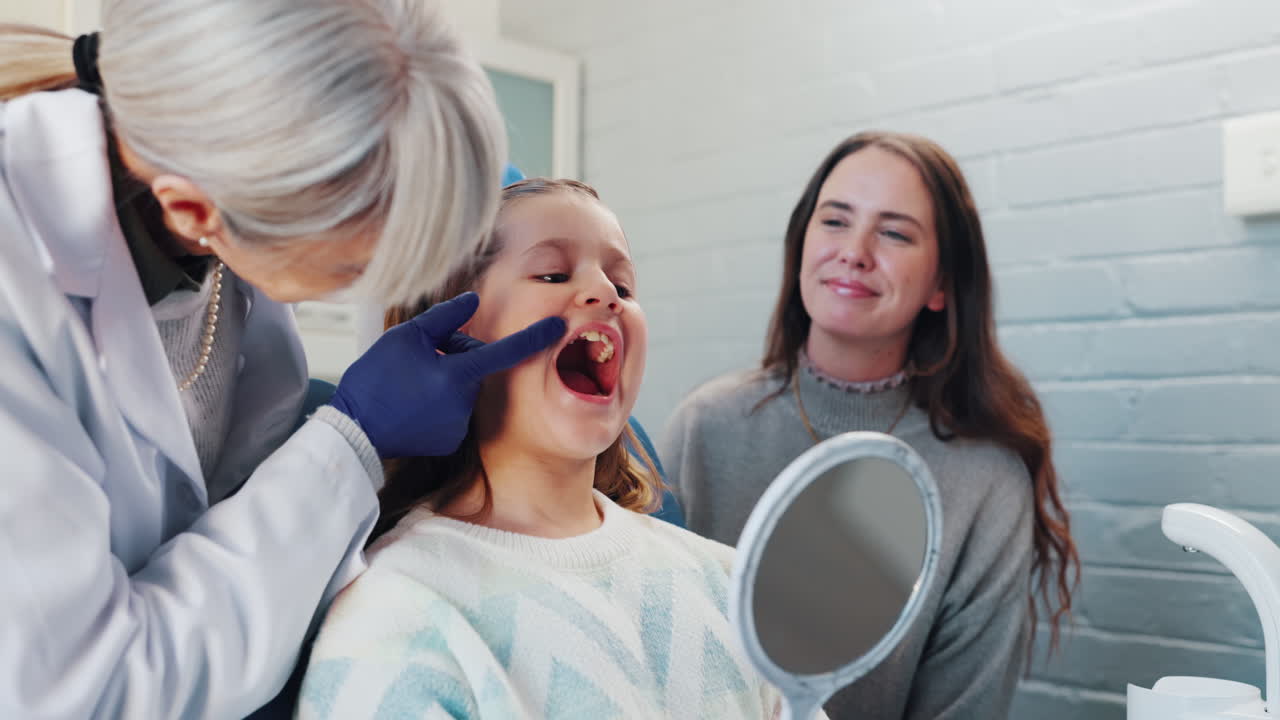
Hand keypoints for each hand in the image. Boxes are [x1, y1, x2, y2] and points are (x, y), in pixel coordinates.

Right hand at [328, 292, 564, 456]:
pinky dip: (438, 403)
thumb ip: (445, 317)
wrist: (354, 431)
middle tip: (418, 358)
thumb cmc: (376, 379)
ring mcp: (459, 425)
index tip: (561, 325)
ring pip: (462, 387)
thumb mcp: (406, 337)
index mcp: (459, 374)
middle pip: (474, 365)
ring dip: (445, 379)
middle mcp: (466, 402)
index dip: (536, 336)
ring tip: (409, 384)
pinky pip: (453, 410)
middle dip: (455, 355)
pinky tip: (412, 405)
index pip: (506, 350)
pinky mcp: (450, 441)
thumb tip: (474, 301)